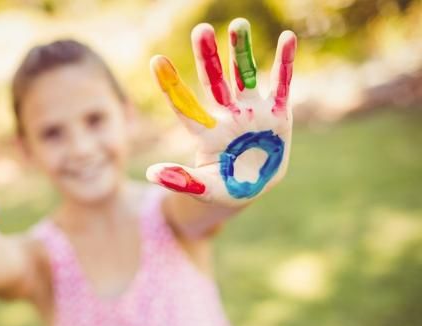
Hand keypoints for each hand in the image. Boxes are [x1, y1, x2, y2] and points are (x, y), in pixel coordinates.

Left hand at [146, 18, 296, 206]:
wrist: (253, 186)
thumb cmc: (224, 187)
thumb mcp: (204, 188)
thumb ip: (181, 181)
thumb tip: (150, 174)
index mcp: (207, 134)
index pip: (186, 107)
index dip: (172, 86)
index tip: (156, 61)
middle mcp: (227, 116)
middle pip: (215, 83)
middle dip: (207, 58)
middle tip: (200, 30)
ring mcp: (252, 111)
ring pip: (245, 76)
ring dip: (242, 52)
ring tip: (238, 24)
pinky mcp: (277, 113)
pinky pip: (282, 84)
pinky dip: (286, 63)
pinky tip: (288, 38)